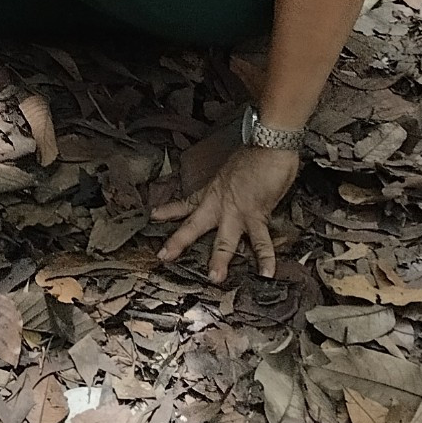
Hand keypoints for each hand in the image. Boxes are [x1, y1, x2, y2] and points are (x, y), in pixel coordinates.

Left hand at [152, 143, 300, 280]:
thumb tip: (236, 191)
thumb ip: (231, 185)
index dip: (169, 210)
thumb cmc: (255, 155)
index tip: (153, 216)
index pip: (186, 203)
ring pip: (224, 241)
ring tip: (214, 278)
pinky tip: (267, 274)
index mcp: (213, 192)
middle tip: (163, 257)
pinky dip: (266, 259)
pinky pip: (261, 241)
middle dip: (178, 242)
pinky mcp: (256, 215)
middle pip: (194, 226)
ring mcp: (237, 212)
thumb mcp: (232, 170)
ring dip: (219, 259)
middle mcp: (220, 204)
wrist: (268, 145)